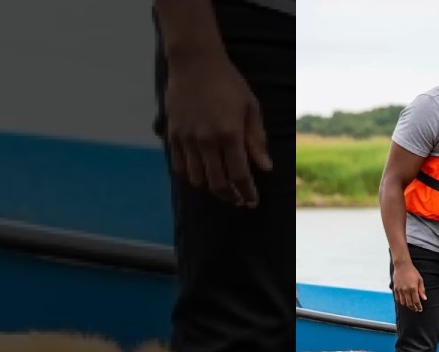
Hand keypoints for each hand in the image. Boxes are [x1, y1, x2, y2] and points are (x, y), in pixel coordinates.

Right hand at [164, 51, 271, 207]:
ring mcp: (187, 139)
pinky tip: (202, 176)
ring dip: (211, 189)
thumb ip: (257, 140)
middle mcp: (206, 141)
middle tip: (239, 200)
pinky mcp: (173, 135)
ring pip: (197, 179)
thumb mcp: (251, 108)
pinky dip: (191, 176)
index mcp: (229, 134)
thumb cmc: (228, 83)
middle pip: (218, 183)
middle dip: (231, 197)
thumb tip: (265, 168)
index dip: (248, 193)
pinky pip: (179, 167)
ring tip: (222, 189)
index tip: (253, 202)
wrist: (194, 62)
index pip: (240, 175)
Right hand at [393, 262, 426, 311]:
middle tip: (416, 309)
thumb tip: (424, 299)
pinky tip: (404, 301)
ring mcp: (400, 290)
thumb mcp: (420, 280)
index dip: (419, 307)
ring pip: (403, 302)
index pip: (416, 301)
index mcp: (413, 288)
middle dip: (413, 308)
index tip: (420, 309)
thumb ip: (422, 290)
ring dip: (407, 305)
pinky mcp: (395, 288)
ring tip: (411, 305)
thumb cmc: (412, 272)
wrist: (402, 265)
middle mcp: (406, 290)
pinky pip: (397, 298)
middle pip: (409, 304)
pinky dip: (401, 301)